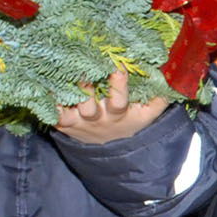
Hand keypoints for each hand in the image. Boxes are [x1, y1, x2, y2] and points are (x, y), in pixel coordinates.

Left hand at [54, 70, 172, 144]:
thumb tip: (174, 77)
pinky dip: (48, 106)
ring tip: (58, 79)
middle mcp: (98, 118)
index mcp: (119, 113)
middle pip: (90, 107)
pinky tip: (42, 91)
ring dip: (65, 98)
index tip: (118, 68)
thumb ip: (161, 98)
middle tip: (81, 74)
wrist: (112, 148)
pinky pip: (54, 116)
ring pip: (71, 111)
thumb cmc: (131, 123)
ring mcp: (80, 122)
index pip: (119, 100)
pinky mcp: (65, 124)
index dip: (118, 85)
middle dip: (86, 91)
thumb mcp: (148, 114)